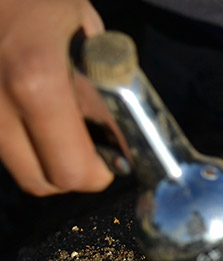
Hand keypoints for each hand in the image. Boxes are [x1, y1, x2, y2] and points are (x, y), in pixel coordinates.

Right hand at [0, 0, 113, 195]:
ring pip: (14, 164)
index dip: (101, 174)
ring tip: (63, 128)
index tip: (115, 160)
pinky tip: (33, 111)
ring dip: (44, 158)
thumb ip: (103, 84)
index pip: (72, 170)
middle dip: (73, 174)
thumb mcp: (84, 27)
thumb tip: (119, 133)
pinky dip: (19, 137)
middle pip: (39, 180)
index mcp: (36, 83)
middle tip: (93, 151)